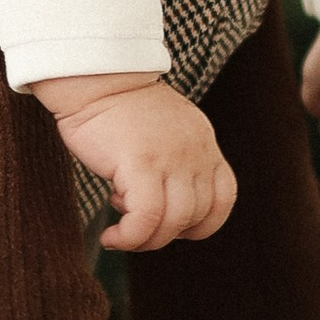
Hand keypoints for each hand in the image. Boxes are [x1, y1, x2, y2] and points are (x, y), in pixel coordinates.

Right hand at [40, 76, 238, 250]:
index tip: (170, 226)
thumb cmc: (118, 109)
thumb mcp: (166, 131)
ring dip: (145, 240)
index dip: (201, 224)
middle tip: (134, 225)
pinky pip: (146, 218)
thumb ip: (176, 162)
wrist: (95, 79)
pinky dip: (129, 237)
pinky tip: (111, 237)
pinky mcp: (141, 163)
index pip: (224, 197)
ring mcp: (171, 157)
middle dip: (165, 233)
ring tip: (121, 232)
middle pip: (197, 216)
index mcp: (204, 142)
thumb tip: (165, 208)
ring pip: (174, 223)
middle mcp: (195, 151)